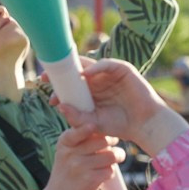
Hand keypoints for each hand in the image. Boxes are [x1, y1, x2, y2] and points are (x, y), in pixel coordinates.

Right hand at [38, 123, 123, 189]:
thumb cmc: (68, 171)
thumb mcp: (67, 152)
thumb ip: (81, 138)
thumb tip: (104, 128)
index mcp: (65, 142)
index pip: (79, 130)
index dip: (89, 127)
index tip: (94, 126)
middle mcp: (71, 153)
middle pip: (104, 140)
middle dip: (113, 144)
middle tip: (112, 148)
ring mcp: (80, 166)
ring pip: (111, 155)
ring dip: (116, 158)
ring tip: (111, 161)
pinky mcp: (90, 180)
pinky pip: (110, 170)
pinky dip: (110, 173)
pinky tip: (102, 175)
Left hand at [55, 58, 186, 154]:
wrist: (144, 125)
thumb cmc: (120, 125)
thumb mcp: (93, 123)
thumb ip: (77, 117)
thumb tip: (59, 106)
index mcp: (92, 92)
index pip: (72, 84)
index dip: (58, 85)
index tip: (44, 90)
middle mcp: (99, 81)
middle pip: (77, 72)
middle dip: (62, 73)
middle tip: (46, 77)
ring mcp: (110, 74)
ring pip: (89, 65)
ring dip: (75, 67)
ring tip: (63, 73)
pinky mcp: (123, 70)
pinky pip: (107, 64)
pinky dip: (95, 67)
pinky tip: (85, 74)